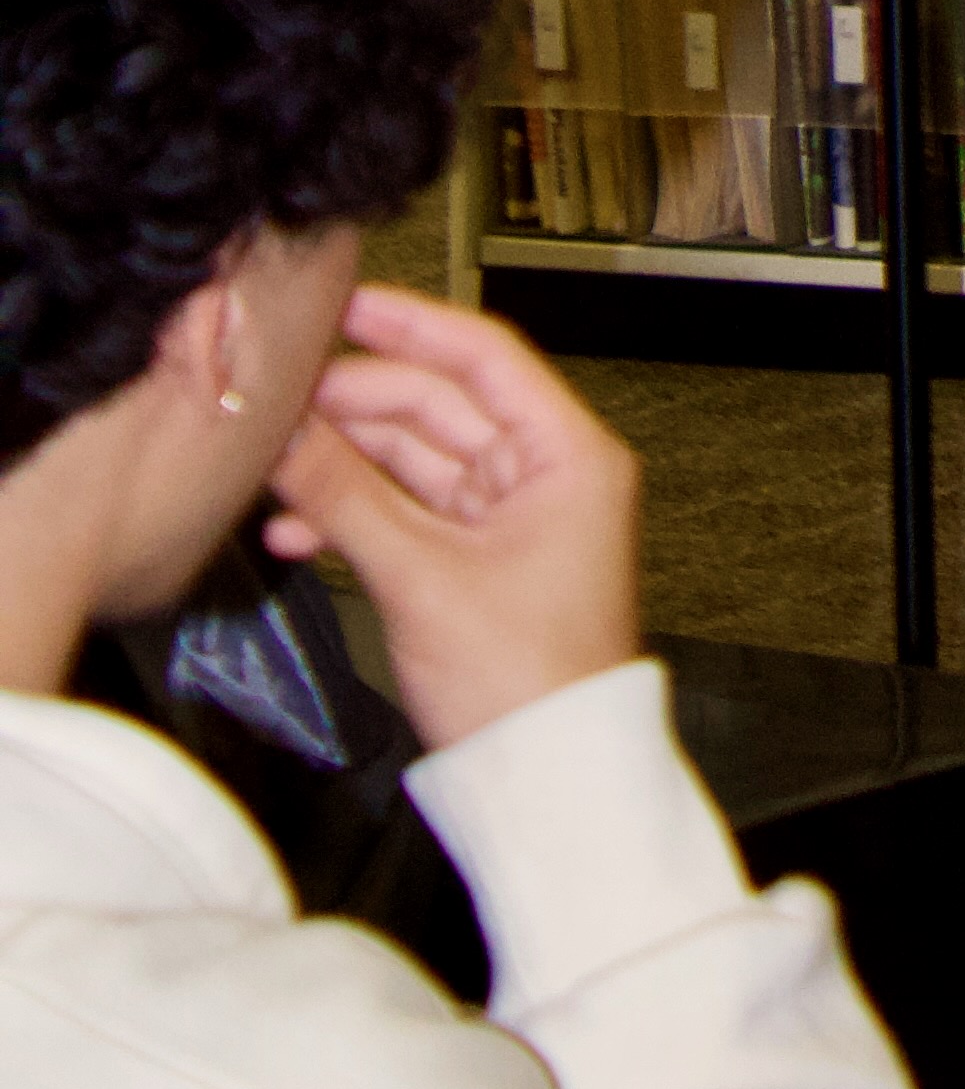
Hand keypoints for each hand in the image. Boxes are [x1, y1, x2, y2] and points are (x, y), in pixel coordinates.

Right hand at [261, 285, 639, 753]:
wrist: (546, 783)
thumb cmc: (523, 686)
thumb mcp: (423, 580)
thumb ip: (347, 500)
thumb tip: (285, 436)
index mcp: (566, 453)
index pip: (483, 355)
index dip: (411, 325)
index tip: (346, 305)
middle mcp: (545, 472)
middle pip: (441, 407)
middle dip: (357, 404)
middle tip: (281, 402)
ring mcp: (510, 518)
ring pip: (416, 462)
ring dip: (346, 464)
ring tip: (273, 466)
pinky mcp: (476, 562)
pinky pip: (411, 514)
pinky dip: (357, 517)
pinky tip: (295, 528)